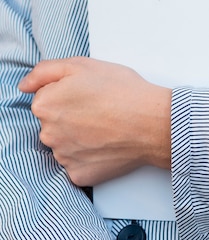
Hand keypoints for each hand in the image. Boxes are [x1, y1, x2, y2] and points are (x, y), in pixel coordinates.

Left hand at [18, 57, 171, 185]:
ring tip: (106, 125)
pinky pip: (77, 164)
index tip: (89, 93)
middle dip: (71, 115)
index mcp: (45, 104)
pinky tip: (106, 143)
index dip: (69, 93)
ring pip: (64, 143)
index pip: (46, 98)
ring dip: (79, 136)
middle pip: (53, 122)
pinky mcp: (78, 175)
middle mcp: (48, 133)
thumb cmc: (122, 91)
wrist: (152, 122)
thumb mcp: (82, 64)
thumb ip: (45, 71)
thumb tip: (25, 86)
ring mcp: (63, 156)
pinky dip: (89, 155)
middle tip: (100, 108)